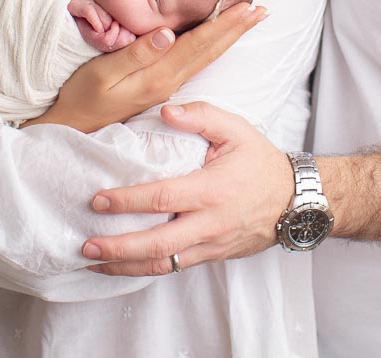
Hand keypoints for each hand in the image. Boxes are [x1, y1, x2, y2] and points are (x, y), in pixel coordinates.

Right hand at [23, 3, 267, 131]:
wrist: (72, 130)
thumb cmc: (82, 98)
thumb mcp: (103, 74)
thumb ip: (135, 54)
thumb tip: (166, 32)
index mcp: (159, 75)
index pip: (199, 45)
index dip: (225, 25)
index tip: (250, 7)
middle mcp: (168, 82)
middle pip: (209, 51)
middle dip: (236, 29)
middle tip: (264, 10)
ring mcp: (165, 87)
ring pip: (205, 57)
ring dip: (228, 37)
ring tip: (249, 21)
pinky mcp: (158, 88)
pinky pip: (192, 63)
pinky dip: (210, 47)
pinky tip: (216, 42)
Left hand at [80, 102, 293, 274]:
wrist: (294, 200)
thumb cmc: (260, 162)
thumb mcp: (237, 129)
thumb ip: (201, 115)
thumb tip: (166, 111)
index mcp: (212, 190)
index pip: (162, 198)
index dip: (128, 201)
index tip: (98, 199)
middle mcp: (209, 223)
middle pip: (158, 244)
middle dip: (118, 247)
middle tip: (86, 244)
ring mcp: (210, 244)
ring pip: (163, 265)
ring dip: (126, 266)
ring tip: (94, 262)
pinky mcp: (211, 256)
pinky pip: (175, 268)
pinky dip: (146, 269)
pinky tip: (123, 266)